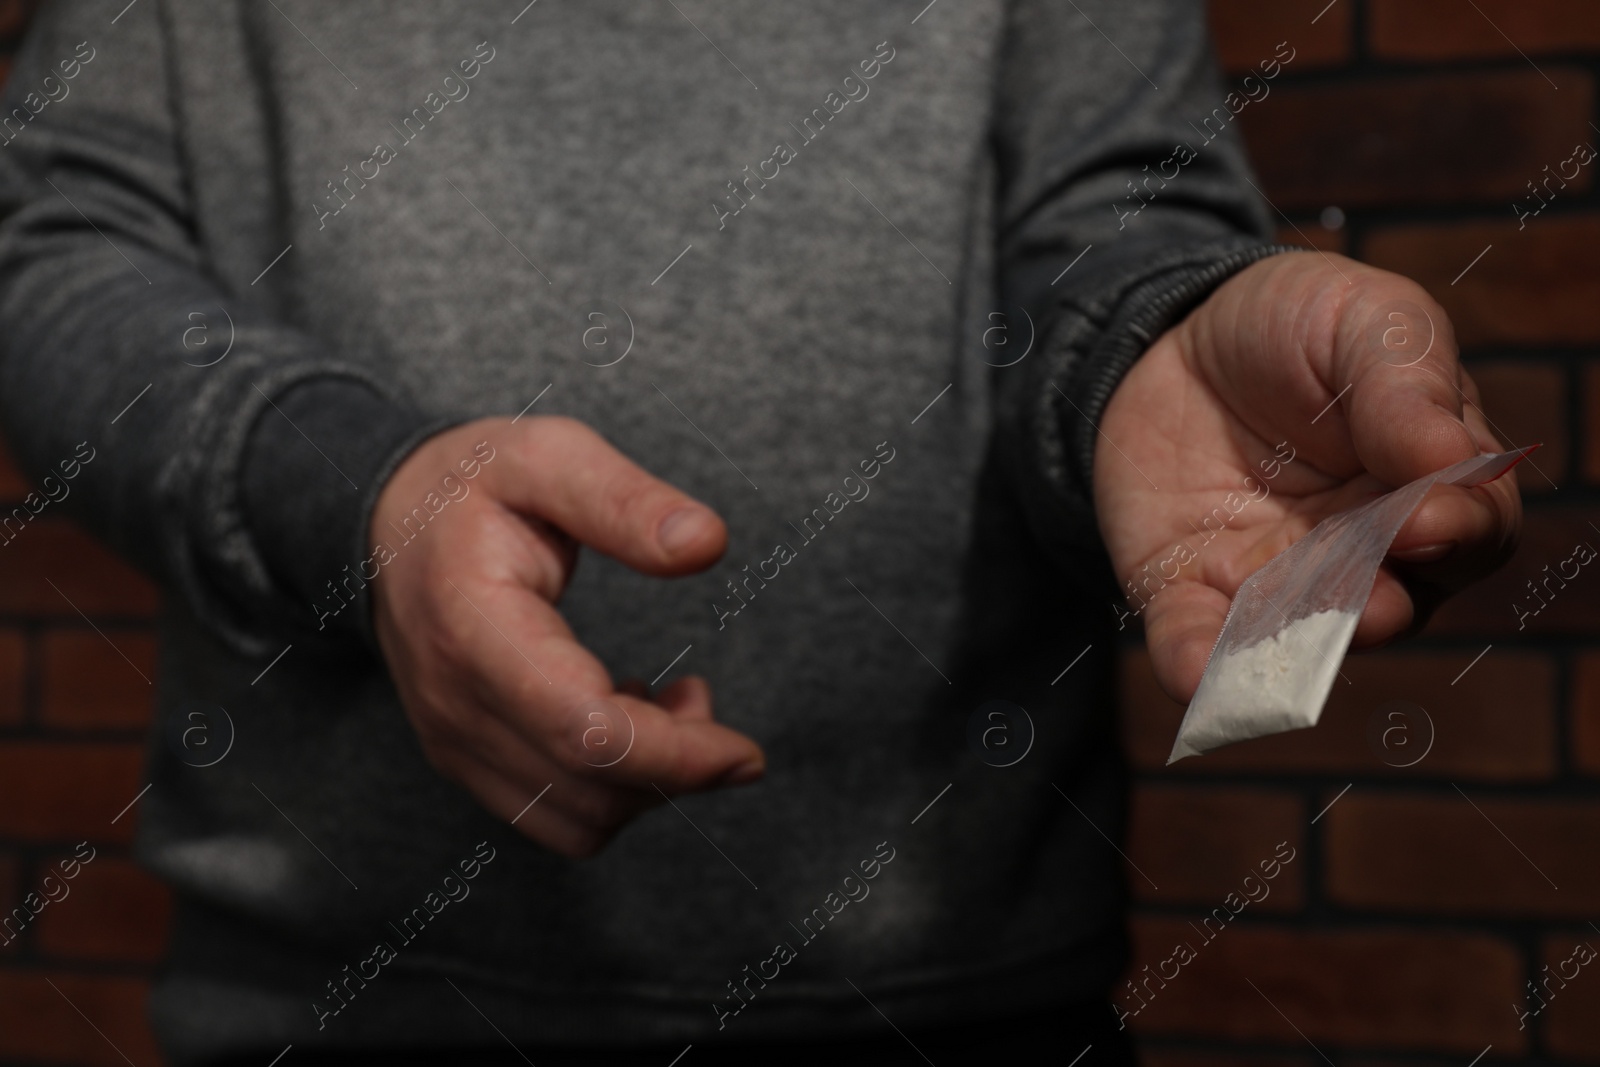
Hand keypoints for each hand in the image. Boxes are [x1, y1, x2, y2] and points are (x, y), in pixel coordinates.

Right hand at [369, 416, 764, 856]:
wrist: (387, 523)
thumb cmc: (474, 483)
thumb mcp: (548, 456)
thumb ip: (624, 499)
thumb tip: (707, 543)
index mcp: (474, 626)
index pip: (584, 731)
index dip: (676, 755)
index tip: (745, 750)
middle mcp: (455, 704)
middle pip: (589, 789)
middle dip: (678, 768)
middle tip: (704, 697)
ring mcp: (453, 741)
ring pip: (576, 821)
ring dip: (648, 782)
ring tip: (671, 700)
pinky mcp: (464, 760)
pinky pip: (554, 816)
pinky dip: (612, 790)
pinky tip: (630, 717)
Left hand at [1095, 251, 1521, 703]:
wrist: (1173, 336)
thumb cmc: (1296, 324)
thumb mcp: (1364, 318)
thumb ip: (1408, 382)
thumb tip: (1452, 460)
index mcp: (1430, 484)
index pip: (1471, 526)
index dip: (1456, 530)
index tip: (1424, 521)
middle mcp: (1362, 551)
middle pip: (1393, 598)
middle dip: (1380, 604)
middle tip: (1370, 602)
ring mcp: (1274, 578)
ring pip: (1298, 635)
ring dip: (1295, 650)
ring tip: (1285, 648)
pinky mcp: (1189, 590)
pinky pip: (1196, 641)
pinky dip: (1196, 664)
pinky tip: (1194, 677)